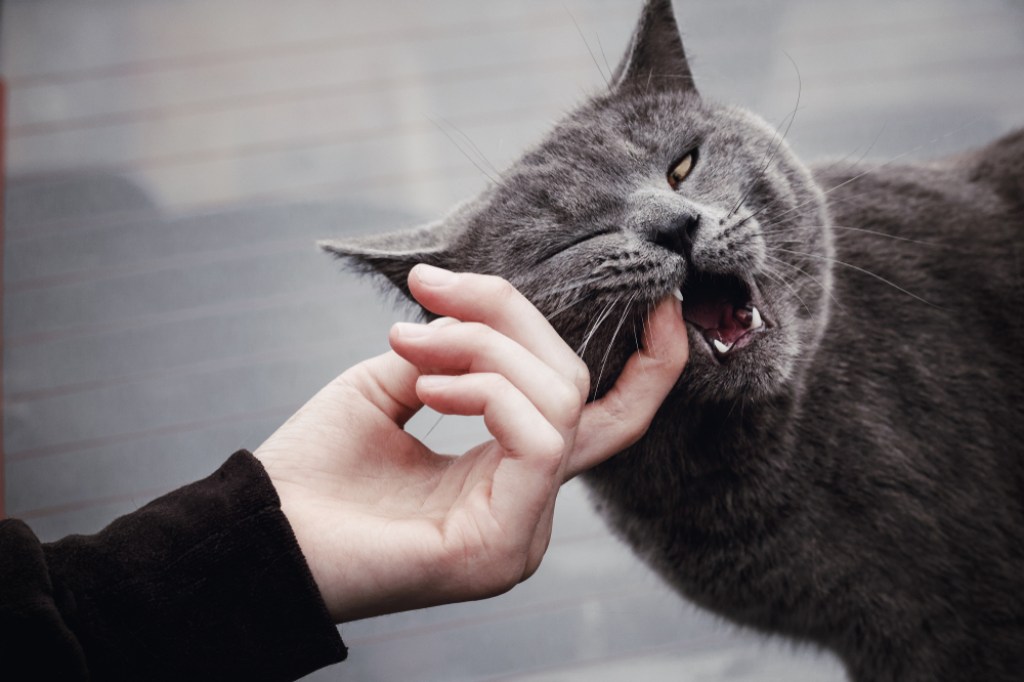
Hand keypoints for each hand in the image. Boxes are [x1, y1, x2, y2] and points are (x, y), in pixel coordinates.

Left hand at [254, 265, 687, 621]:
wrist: (258, 531)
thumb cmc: (315, 466)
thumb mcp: (396, 382)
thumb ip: (454, 350)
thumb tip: (474, 311)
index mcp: (510, 473)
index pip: (608, 416)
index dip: (650, 363)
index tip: (662, 299)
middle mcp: (529, 507)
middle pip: (574, 385)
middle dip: (509, 319)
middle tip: (429, 293)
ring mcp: (522, 533)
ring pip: (559, 401)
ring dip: (485, 347)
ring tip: (409, 341)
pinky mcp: (504, 545)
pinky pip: (539, 437)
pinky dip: (487, 389)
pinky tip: (428, 387)